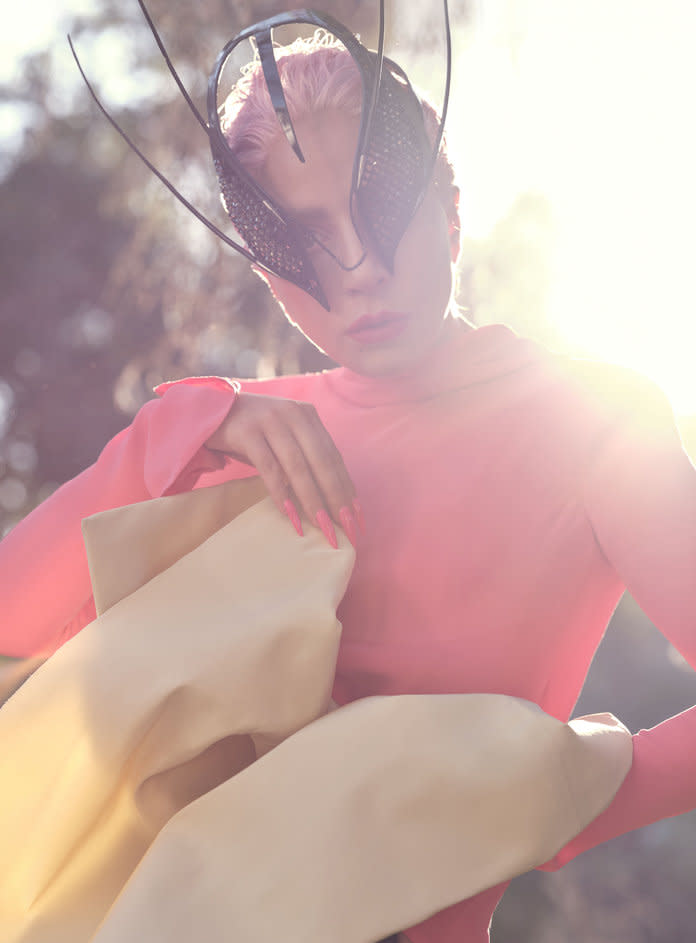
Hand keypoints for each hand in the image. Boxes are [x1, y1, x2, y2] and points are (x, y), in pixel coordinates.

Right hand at [205, 393, 362, 546]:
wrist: (208, 411)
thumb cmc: (251, 434)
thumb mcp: (282, 438)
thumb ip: (304, 458)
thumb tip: (330, 498)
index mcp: (307, 416)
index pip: (333, 455)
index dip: (346, 486)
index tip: (356, 515)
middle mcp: (293, 414)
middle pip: (321, 461)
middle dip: (336, 497)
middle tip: (346, 527)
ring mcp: (270, 421)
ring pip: (298, 466)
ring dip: (312, 500)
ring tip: (323, 527)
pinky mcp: (247, 432)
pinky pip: (269, 468)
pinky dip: (281, 493)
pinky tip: (291, 514)